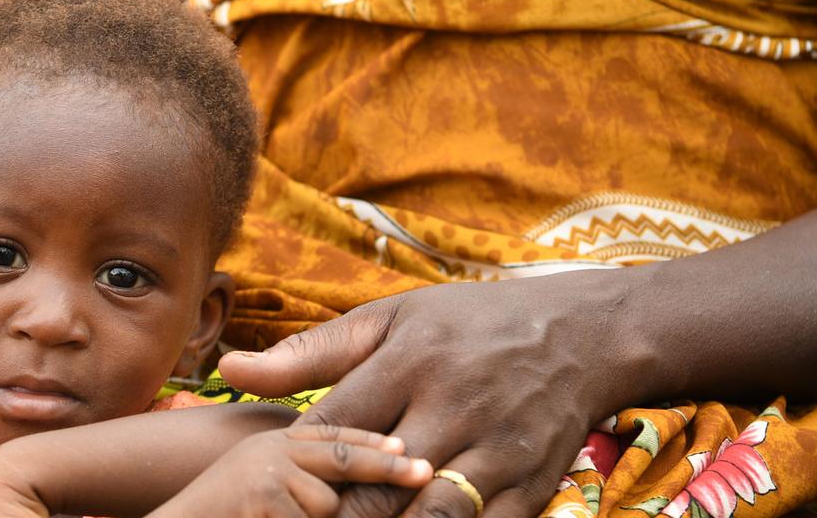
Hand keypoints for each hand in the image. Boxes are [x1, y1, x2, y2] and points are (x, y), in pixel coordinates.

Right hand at [151, 425, 432, 517]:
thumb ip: (299, 475)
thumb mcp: (259, 487)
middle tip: (425, 472)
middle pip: (341, 459)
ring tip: (275, 517)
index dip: (372, 443)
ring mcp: (265, 471)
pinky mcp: (264, 495)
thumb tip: (345, 487)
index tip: (410, 452)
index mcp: (270, 444)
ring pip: (330, 503)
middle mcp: (269, 449)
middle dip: (383, 471)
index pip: (331, 434)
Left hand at [218, 270, 649, 516]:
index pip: (336, 429)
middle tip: (292, 516)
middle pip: (377, 484)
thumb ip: (309, 353)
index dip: (295, 466)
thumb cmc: (468, 323)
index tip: (264, 486)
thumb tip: (230, 370)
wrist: (586, 333)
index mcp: (412, 361)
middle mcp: (456, 406)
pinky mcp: (533, 485)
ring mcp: (499, 450)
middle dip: (332, 511)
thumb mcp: (390, 319)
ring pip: (429, 517)